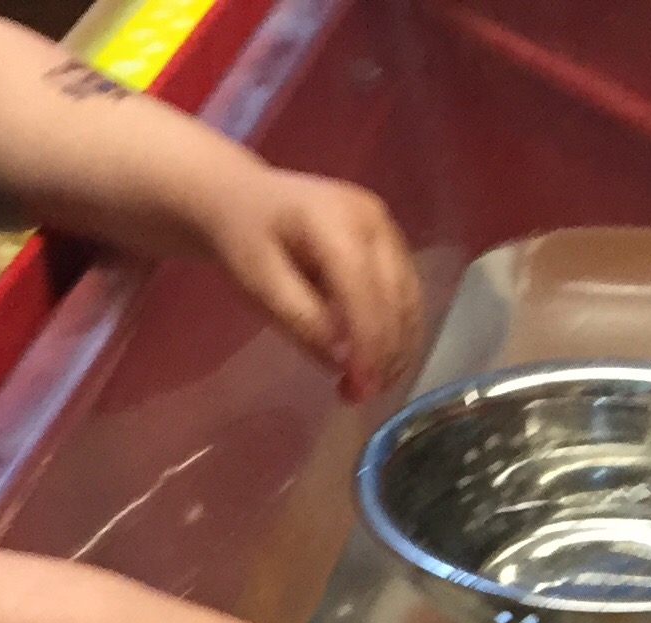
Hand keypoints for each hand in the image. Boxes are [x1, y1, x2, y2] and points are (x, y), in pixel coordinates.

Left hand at [201, 158, 422, 402]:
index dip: (367, 344)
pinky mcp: (391, 243)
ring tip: (369, 386)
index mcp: (333, 218)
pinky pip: (405, 295)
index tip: (359, 389)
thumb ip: (302, 319)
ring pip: (409, 300)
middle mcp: (371, 218)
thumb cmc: (243, 240)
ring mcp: (386, 228)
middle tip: (359, 396)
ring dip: (397, 350)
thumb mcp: (259, 284)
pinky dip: (397, 334)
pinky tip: (378, 362)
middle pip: (395, 297)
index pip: (363, 288)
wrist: (241, 198)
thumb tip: (344, 361)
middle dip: (384, 354)